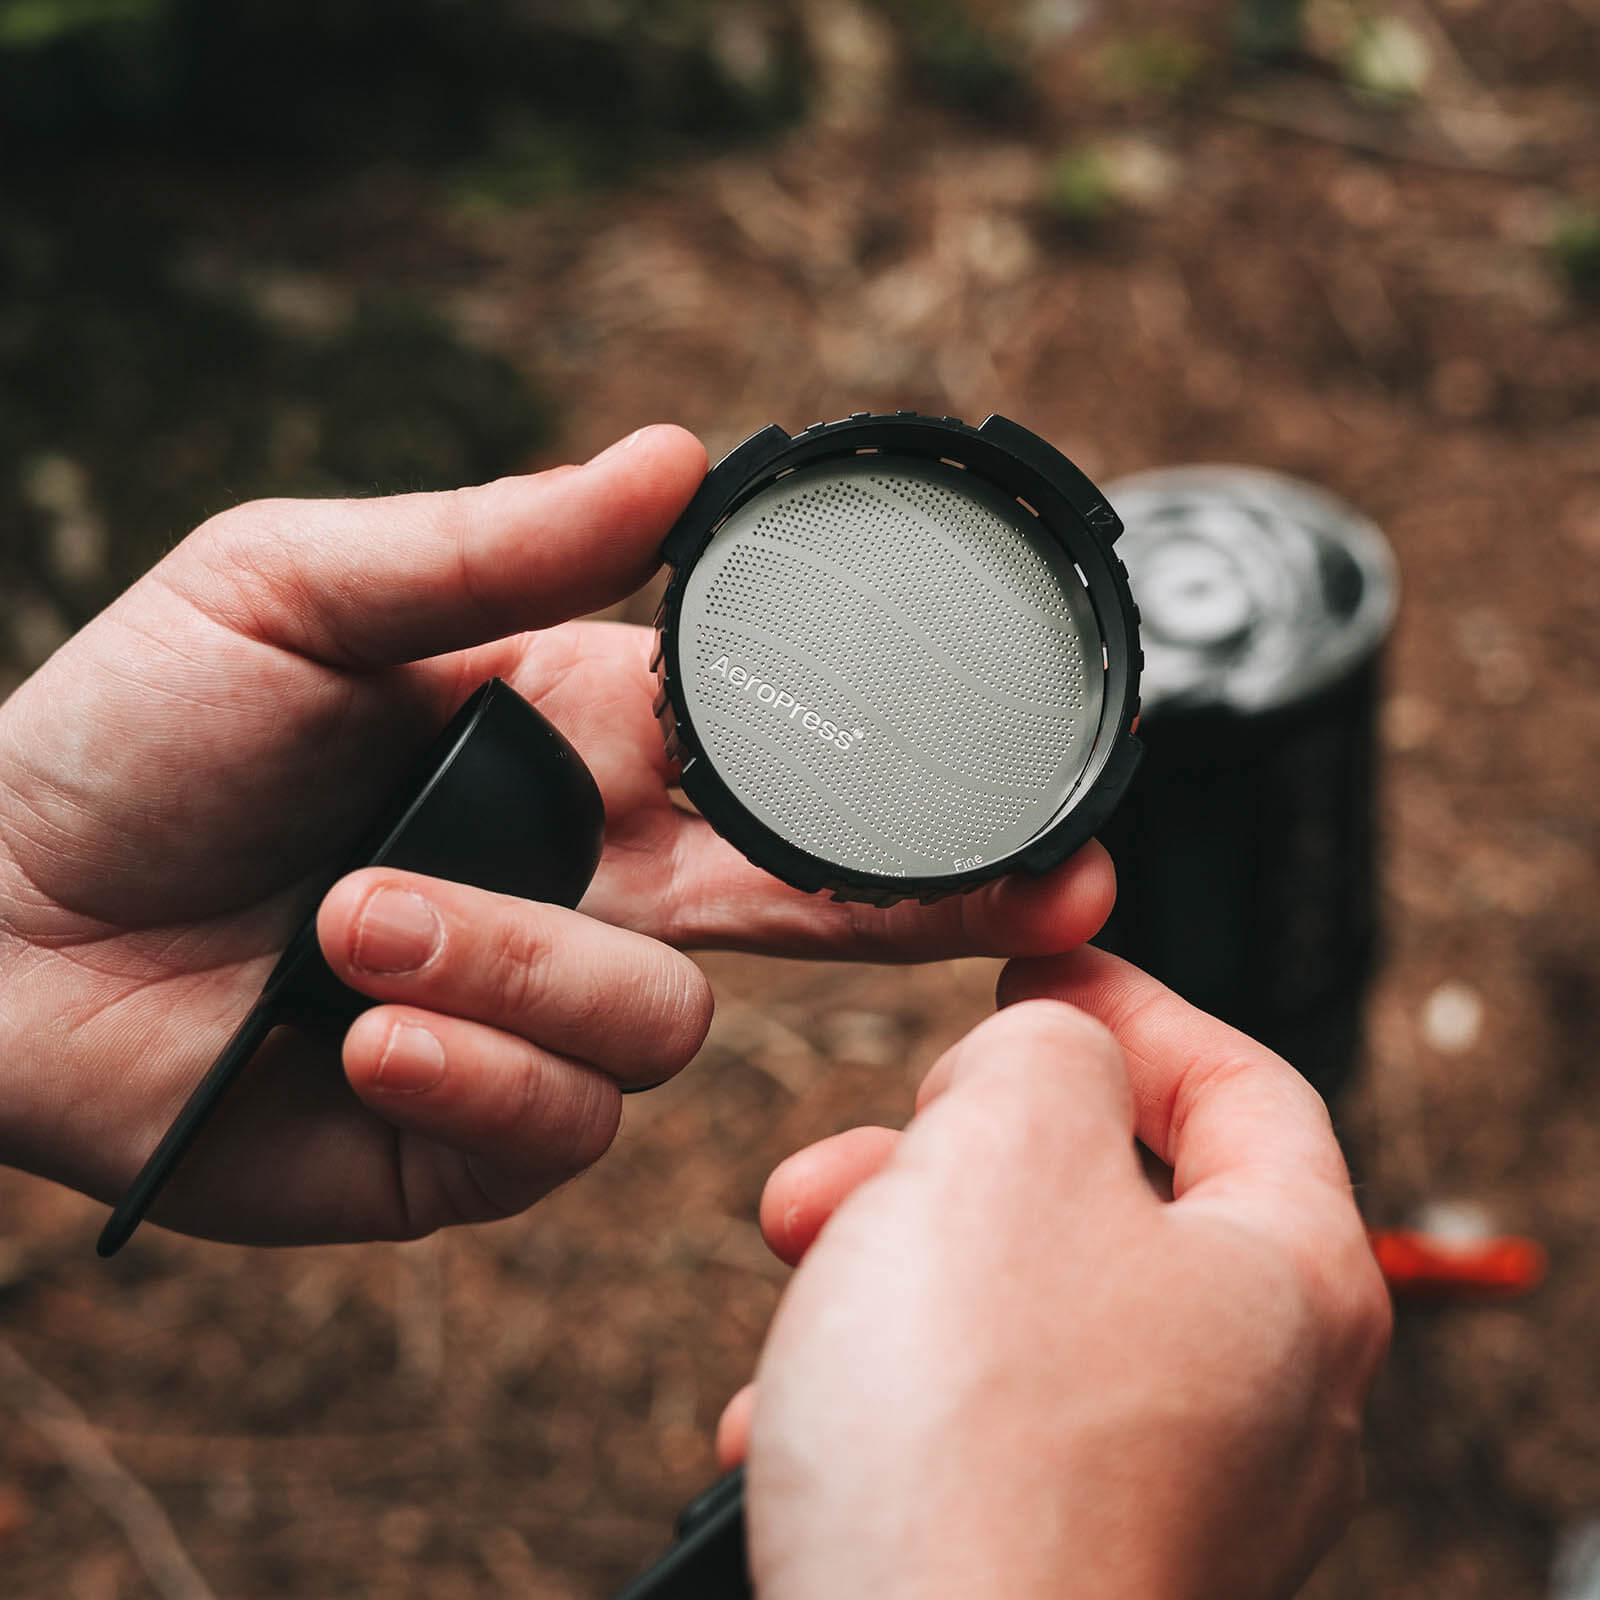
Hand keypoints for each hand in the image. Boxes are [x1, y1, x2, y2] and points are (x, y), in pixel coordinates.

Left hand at [0, 426, 1114, 1246]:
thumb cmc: (132, 736)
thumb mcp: (300, 588)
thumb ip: (497, 542)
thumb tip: (675, 453)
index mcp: (577, 752)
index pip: (784, 764)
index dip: (907, 779)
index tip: (1022, 778)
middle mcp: (590, 890)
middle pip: (814, 916)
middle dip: (937, 910)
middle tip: (1061, 900)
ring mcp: (540, 1020)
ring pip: (661, 1029)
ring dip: (514, 966)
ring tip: (353, 921)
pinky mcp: (476, 1140)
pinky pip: (558, 1131)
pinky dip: (464, 1072)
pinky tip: (355, 1030)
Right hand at [719, 947, 1389, 1598]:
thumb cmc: (979, 1458)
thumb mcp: (1008, 1144)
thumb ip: (1046, 1047)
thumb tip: (1044, 1056)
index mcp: (1289, 1282)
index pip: (1243, 1085)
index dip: (1131, 1005)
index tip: (1038, 968)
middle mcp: (1253, 1402)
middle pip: (1105, 1199)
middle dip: (956, 1151)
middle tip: (865, 1147)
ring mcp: (1161, 1497)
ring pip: (1017, 1308)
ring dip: (891, 1263)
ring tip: (803, 1276)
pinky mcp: (1060, 1562)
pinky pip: (971, 1425)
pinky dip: (880, 1385)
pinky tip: (789, 1413)